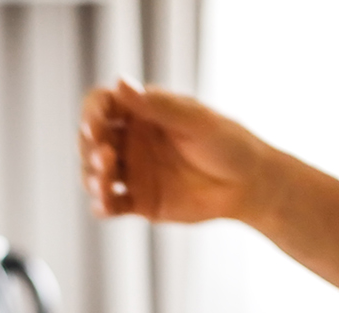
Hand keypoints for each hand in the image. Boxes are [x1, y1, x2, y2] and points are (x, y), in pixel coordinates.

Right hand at [80, 80, 266, 223]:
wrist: (249, 184)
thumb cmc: (228, 143)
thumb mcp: (195, 120)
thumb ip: (157, 106)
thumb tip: (120, 82)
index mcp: (142, 112)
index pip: (102, 105)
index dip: (91, 113)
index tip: (95, 126)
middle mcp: (132, 140)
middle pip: (91, 140)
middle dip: (89, 148)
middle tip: (105, 156)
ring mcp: (134, 171)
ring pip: (95, 173)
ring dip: (92, 177)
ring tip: (105, 181)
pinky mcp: (140, 201)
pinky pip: (111, 204)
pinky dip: (101, 205)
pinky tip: (104, 205)